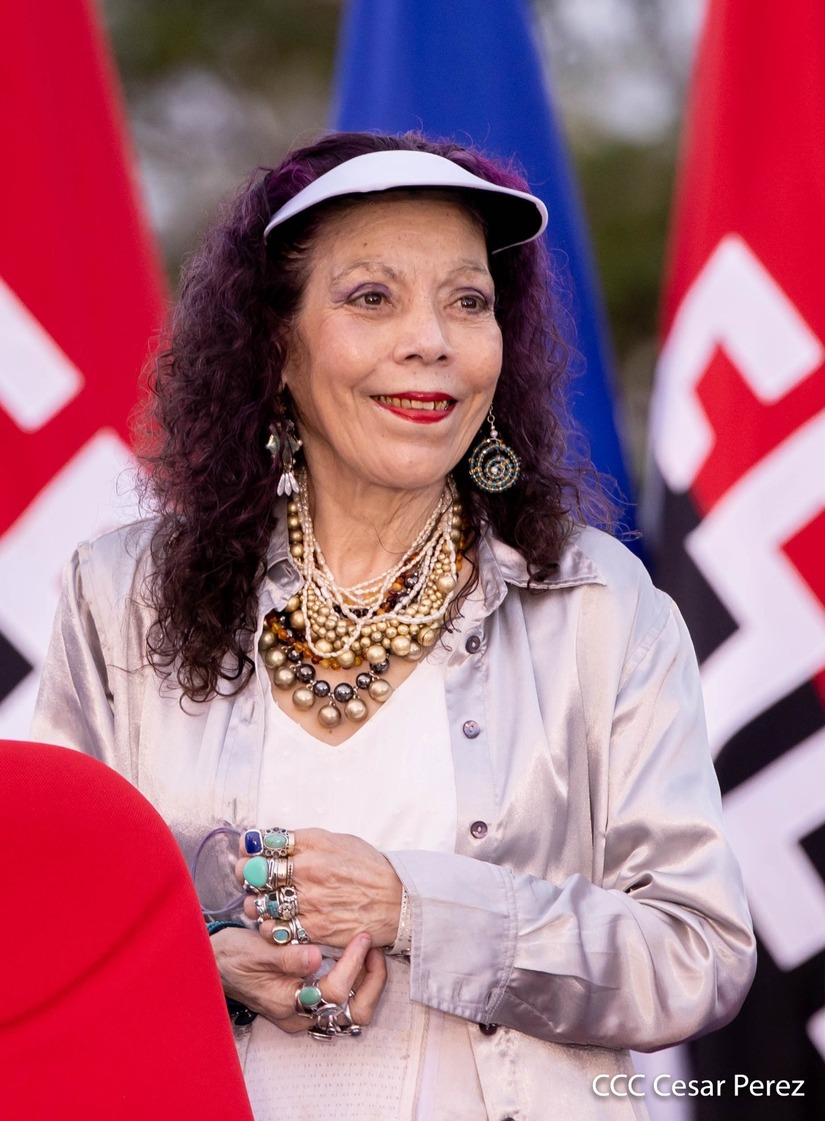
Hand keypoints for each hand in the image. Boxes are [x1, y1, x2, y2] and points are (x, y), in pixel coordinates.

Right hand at [210, 926, 385, 1031]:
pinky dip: (356, 982)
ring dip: (368, 983)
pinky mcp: (304, 1003)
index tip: (361, 937)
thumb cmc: (230, 956)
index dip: (353, 964)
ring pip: (352, 1011)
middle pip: (352, 1014)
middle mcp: (298, 1015)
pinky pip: (341, 1001)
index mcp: (286, 1002)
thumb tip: (316, 958)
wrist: (211, 965)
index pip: (334, 991)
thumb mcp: (256, 950)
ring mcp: (303, 1012)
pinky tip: (356, 958)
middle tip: (374, 949)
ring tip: (370, 952)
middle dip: (372, 982)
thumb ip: (287, 956)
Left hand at [237, 828, 402, 948]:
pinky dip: (268, 927)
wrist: (398, 900)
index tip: (249, 851)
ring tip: (260, 901)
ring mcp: (310, 901)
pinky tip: (274, 921)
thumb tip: (273, 841)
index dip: (250, 847)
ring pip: (258, 904)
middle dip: (246, 874)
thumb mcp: (339, 840)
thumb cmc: (369, 868)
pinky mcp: (314, 929)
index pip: (264, 843)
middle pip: (254, 872)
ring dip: (253, 903)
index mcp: (313, 844)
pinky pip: (275, 930)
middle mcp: (308, 870)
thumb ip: (305, 841)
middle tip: (248, 877)